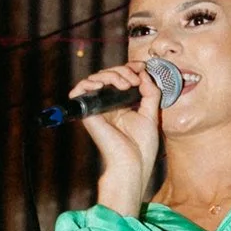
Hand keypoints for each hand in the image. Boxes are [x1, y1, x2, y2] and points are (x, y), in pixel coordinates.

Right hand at [72, 60, 164, 217]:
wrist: (132, 163)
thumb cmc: (142, 146)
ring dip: (110, 75)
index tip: (142, 67)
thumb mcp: (151, 114)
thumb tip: (145, 74)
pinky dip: (87, 83)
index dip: (130, 68)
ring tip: (124, 84)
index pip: (121, 78)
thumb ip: (150, 93)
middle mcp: (108, 104)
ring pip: (96, 79)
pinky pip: (79, 92)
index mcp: (122, 105)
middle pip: (108, 75)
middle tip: (134, 80)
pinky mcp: (89, 113)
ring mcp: (98, 108)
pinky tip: (102, 84)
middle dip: (123, 71)